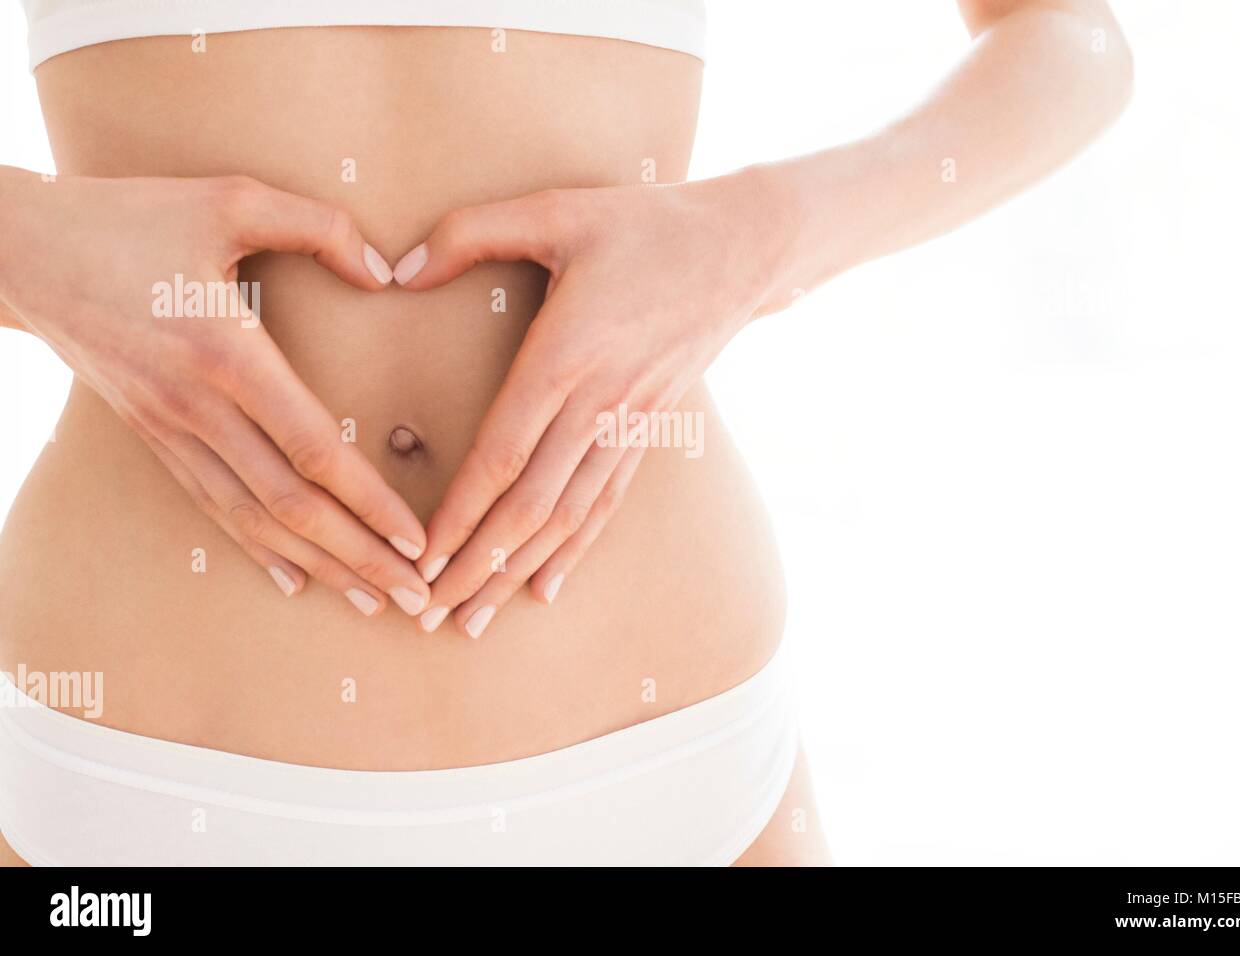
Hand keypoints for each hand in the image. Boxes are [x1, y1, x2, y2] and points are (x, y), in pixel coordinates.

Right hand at [0, 172, 431, 616]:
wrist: (18, 252)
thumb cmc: (131, 217)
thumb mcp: (229, 198)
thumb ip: (318, 227)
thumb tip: (386, 273)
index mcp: (226, 354)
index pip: (314, 449)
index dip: (370, 502)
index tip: (418, 539)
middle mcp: (198, 408)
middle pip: (291, 505)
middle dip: (359, 557)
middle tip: (416, 600)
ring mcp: (170, 430)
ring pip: (253, 518)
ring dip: (318, 566)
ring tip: (372, 601)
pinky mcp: (152, 436)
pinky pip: (212, 505)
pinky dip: (257, 547)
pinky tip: (293, 578)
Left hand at [392, 170, 785, 635]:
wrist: (745, 246)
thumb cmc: (644, 224)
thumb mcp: (555, 208)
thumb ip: (468, 232)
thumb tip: (395, 270)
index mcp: (567, 355)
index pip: (503, 453)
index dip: (459, 512)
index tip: (420, 557)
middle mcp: (599, 404)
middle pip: (530, 505)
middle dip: (476, 565)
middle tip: (430, 615)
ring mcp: (629, 425)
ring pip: (567, 518)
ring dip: (517, 573)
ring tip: (474, 618)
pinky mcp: (647, 431)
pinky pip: (606, 504)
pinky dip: (574, 551)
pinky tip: (545, 589)